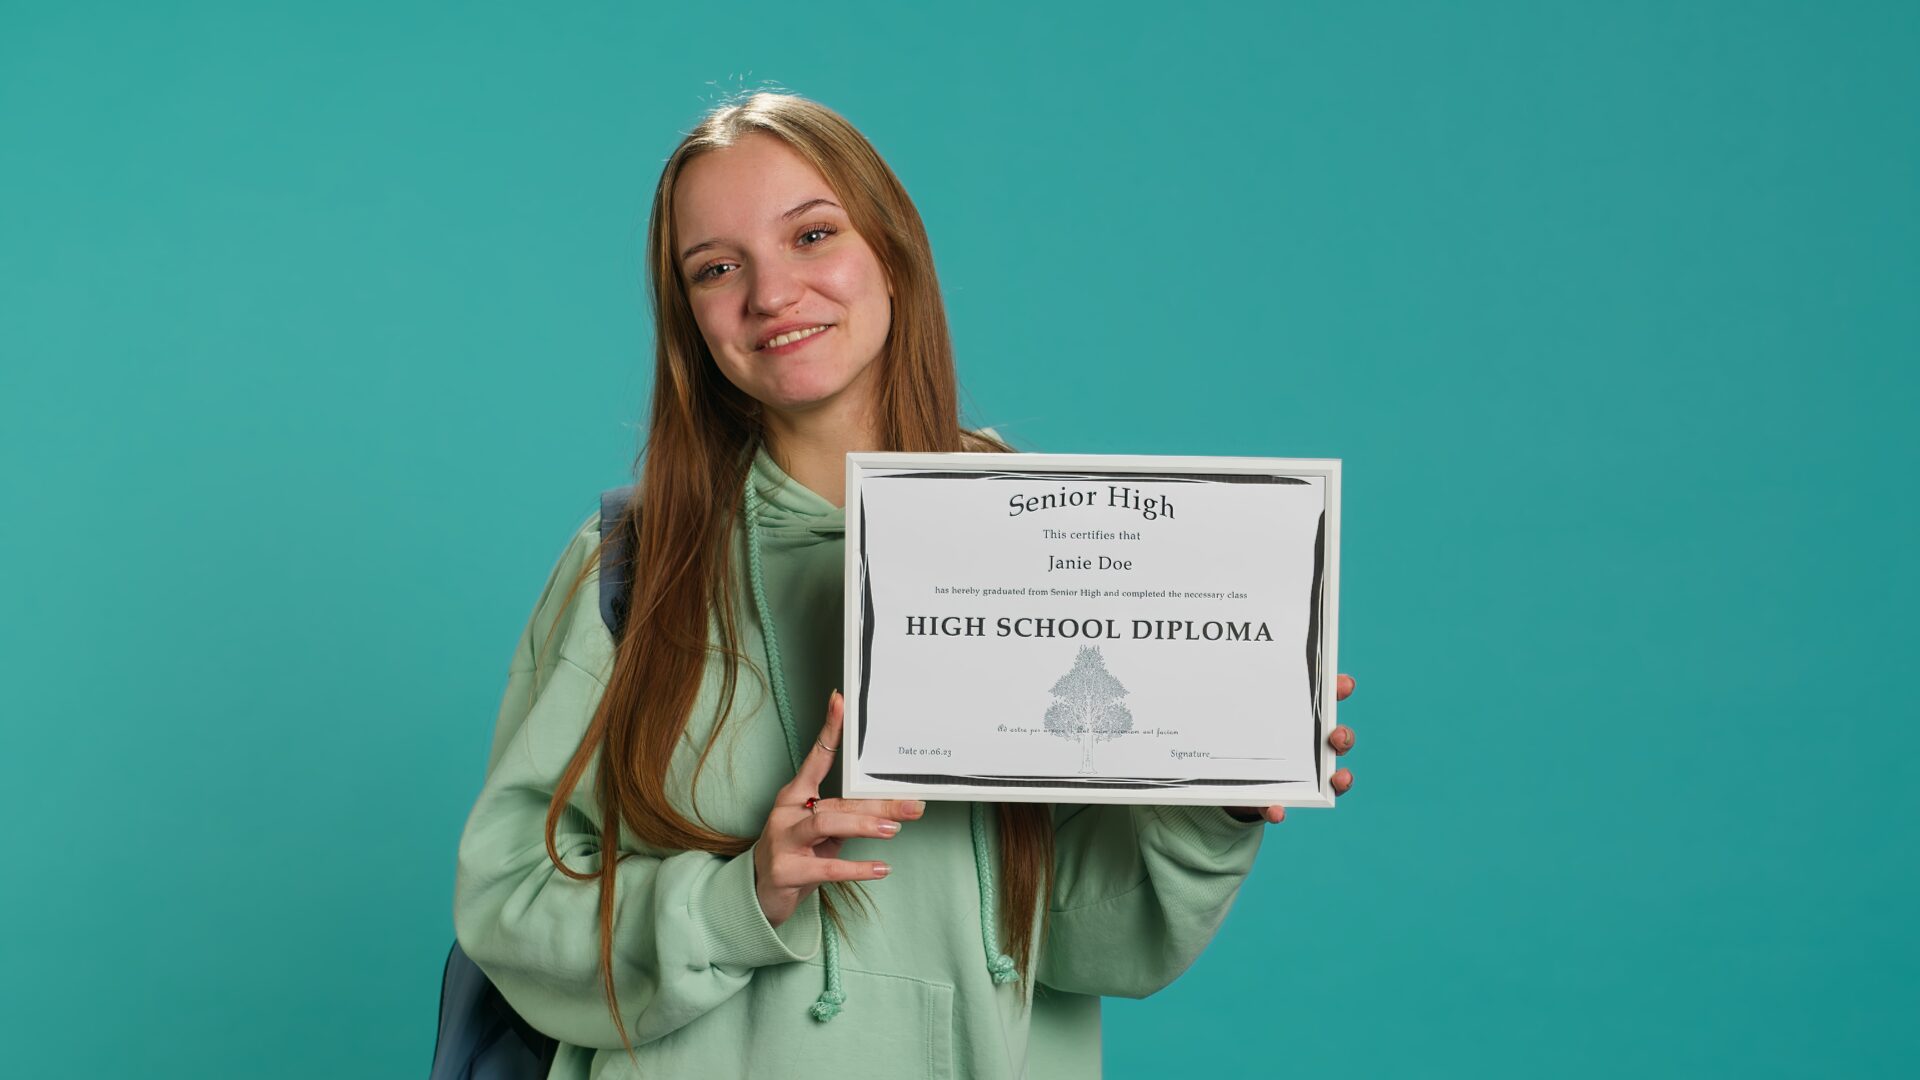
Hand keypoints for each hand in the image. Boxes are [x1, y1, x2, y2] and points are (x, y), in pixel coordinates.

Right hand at [754, 690, 926, 926]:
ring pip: (826, 823)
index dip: (829, 731)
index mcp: (795, 796)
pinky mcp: (785, 871)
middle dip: (876, 802)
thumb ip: (848, 815)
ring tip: (893, 828)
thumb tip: (893, 806)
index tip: (841, 703)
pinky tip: (882, 868)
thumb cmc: (797, 855)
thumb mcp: (821, 832)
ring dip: (863, 824)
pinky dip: (857, 868)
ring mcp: (782, 841)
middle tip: (912, 805)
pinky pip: (826, 867)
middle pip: (836, 800)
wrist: (760, 894)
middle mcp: (786, 812)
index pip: (816, 758)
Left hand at [1225, 673, 1356, 823]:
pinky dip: (1279, 809)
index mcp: (1298, 720)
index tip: (1344, 683)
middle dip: (1344, 736)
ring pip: (1328, 777)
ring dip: (1339, 777)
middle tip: (1337, 735)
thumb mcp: (1235, 713)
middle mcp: (1307, 748)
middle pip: (1337, 740)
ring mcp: (1297, 777)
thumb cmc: (1236, 735)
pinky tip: (1277, 810)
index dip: (1338, 689)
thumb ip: (1235, 696)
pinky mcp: (1273, 799)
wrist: (1217, 776)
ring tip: (1337, 777)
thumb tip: (1217, 664)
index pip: (1324, 700)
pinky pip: (1281, 806)